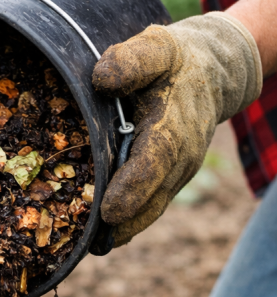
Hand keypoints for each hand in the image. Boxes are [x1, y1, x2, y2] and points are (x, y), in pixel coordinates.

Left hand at [92, 13, 261, 245]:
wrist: (211, 74)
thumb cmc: (174, 62)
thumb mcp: (155, 49)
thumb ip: (131, 61)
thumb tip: (101, 79)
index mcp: (172, 130)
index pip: (152, 165)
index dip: (131, 190)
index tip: (107, 212)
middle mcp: (178, 161)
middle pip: (149, 202)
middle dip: (119, 224)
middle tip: (84, 243)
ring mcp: (175, 176)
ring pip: (148, 212)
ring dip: (120, 231)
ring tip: (84, 247)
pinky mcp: (168, 181)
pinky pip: (147, 208)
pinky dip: (125, 224)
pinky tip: (96, 237)